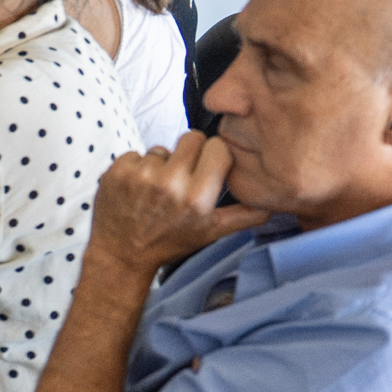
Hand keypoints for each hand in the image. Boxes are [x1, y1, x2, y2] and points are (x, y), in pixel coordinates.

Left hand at [88, 133, 272, 277]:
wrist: (122, 254)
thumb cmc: (168, 243)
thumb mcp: (211, 232)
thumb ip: (245, 215)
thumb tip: (275, 203)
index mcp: (197, 197)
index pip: (217, 148)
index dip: (214, 155)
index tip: (207, 167)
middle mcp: (171, 183)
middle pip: (191, 137)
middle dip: (190, 152)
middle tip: (183, 174)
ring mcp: (141, 176)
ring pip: (162, 148)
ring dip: (161, 164)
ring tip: (156, 189)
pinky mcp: (117, 171)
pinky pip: (136, 153)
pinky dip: (137, 167)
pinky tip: (136, 189)